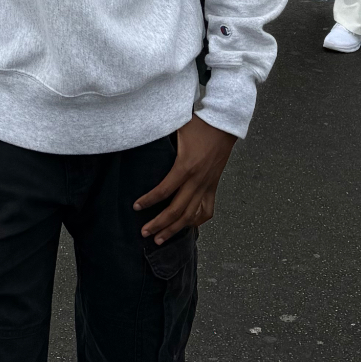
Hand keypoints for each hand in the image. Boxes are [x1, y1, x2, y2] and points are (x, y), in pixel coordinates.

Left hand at [134, 114, 236, 243]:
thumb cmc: (199, 123)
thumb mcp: (175, 128)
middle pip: (176, 210)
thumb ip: (159, 138)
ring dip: (175, 229)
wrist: (224, 122)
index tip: (136, 207)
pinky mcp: (214, 186)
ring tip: (160, 238)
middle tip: (144, 233)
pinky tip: (186, 226)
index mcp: (185, 166)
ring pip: (191, 215)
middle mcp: (197, 180)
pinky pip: (207, 210)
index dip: (148, 201)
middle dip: (158, 224)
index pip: (163, 191)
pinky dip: (196, 221)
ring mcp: (207, 185)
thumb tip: (138, 138)